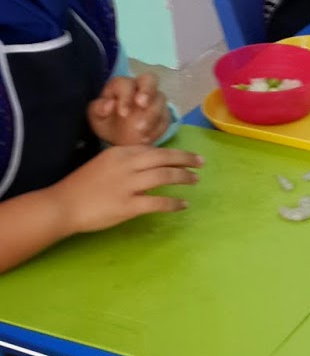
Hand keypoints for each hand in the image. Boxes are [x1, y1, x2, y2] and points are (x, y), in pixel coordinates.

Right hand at [52, 147, 203, 235]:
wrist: (63, 204)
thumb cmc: (81, 186)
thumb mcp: (102, 164)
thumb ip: (123, 162)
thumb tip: (144, 166)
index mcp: (119, 153)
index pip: (151, 149)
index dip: (172, 152)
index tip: (185, 155)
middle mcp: (126, 165)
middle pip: (163, 158)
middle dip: (185, 159)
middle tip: (200, 162)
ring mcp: (128, 185)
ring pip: (164, 176)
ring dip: (183, 177)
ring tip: (195, 180)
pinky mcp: (129, 205)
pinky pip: (157, 202)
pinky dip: (173, 203)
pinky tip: (183, 205)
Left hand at [88, 74, 170, 146]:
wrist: (118, 139)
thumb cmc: (106, 122)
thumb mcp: (95, 116)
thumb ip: (99, 108)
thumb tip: (109, 105)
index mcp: (121, 85)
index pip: (126, 84)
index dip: (126, 96)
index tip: (123, 113)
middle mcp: (140, 88)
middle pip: (150, 79)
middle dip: (147, 91)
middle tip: (142, 105)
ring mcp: (154, 101)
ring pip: (160, 99)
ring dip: (152, 115)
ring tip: (141, 132)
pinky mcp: (163, 115)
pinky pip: (165, 118)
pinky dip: (158, 128)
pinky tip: (146, 138)